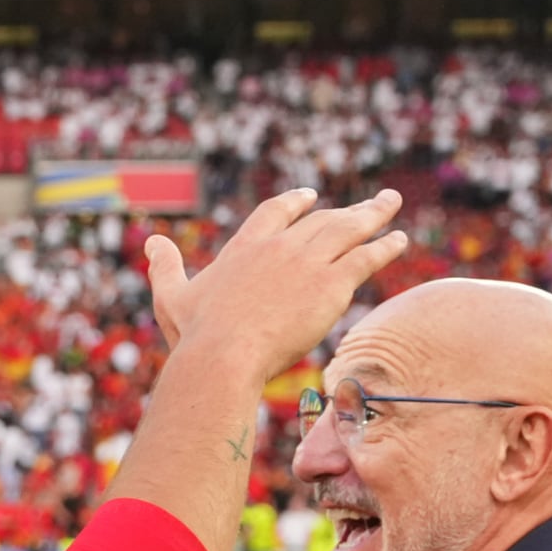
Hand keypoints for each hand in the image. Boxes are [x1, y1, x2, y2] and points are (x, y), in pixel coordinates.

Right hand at [141, 186, 409, 372]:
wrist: (226, 353)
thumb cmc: (197, 334)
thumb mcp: (172, 295)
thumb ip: (165, 266)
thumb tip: (152, 241)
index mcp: (247, 246)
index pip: (276, 212)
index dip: (296, 204)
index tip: (311, 197)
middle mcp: (281, 245)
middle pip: (322, 218)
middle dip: (348, 208)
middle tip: (372, 201)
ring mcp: (308, 262)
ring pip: (348, 230)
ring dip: (374, 216)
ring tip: (392, 204)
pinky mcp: (331, 284)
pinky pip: (366, 258)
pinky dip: (384, 246)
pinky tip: (399, 239)